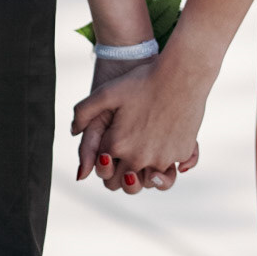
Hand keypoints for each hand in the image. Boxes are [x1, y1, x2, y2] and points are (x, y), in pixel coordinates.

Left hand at [71, 50, 210, 195]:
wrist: (182, 72)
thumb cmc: (143, 79)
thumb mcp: (106, 92)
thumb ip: (83, 112)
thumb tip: (74, 132)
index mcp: (116, 145)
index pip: (104, 170)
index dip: (105, 161)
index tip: (109, 151)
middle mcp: (138, 158)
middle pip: (126, 183)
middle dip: (123, 176)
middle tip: (126, 164)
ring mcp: (162, 158)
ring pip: (150, 181)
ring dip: (146, 175)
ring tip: (146, 162)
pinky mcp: (182, 154)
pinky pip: (172, 168)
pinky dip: (168, 162)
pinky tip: (165, 146)